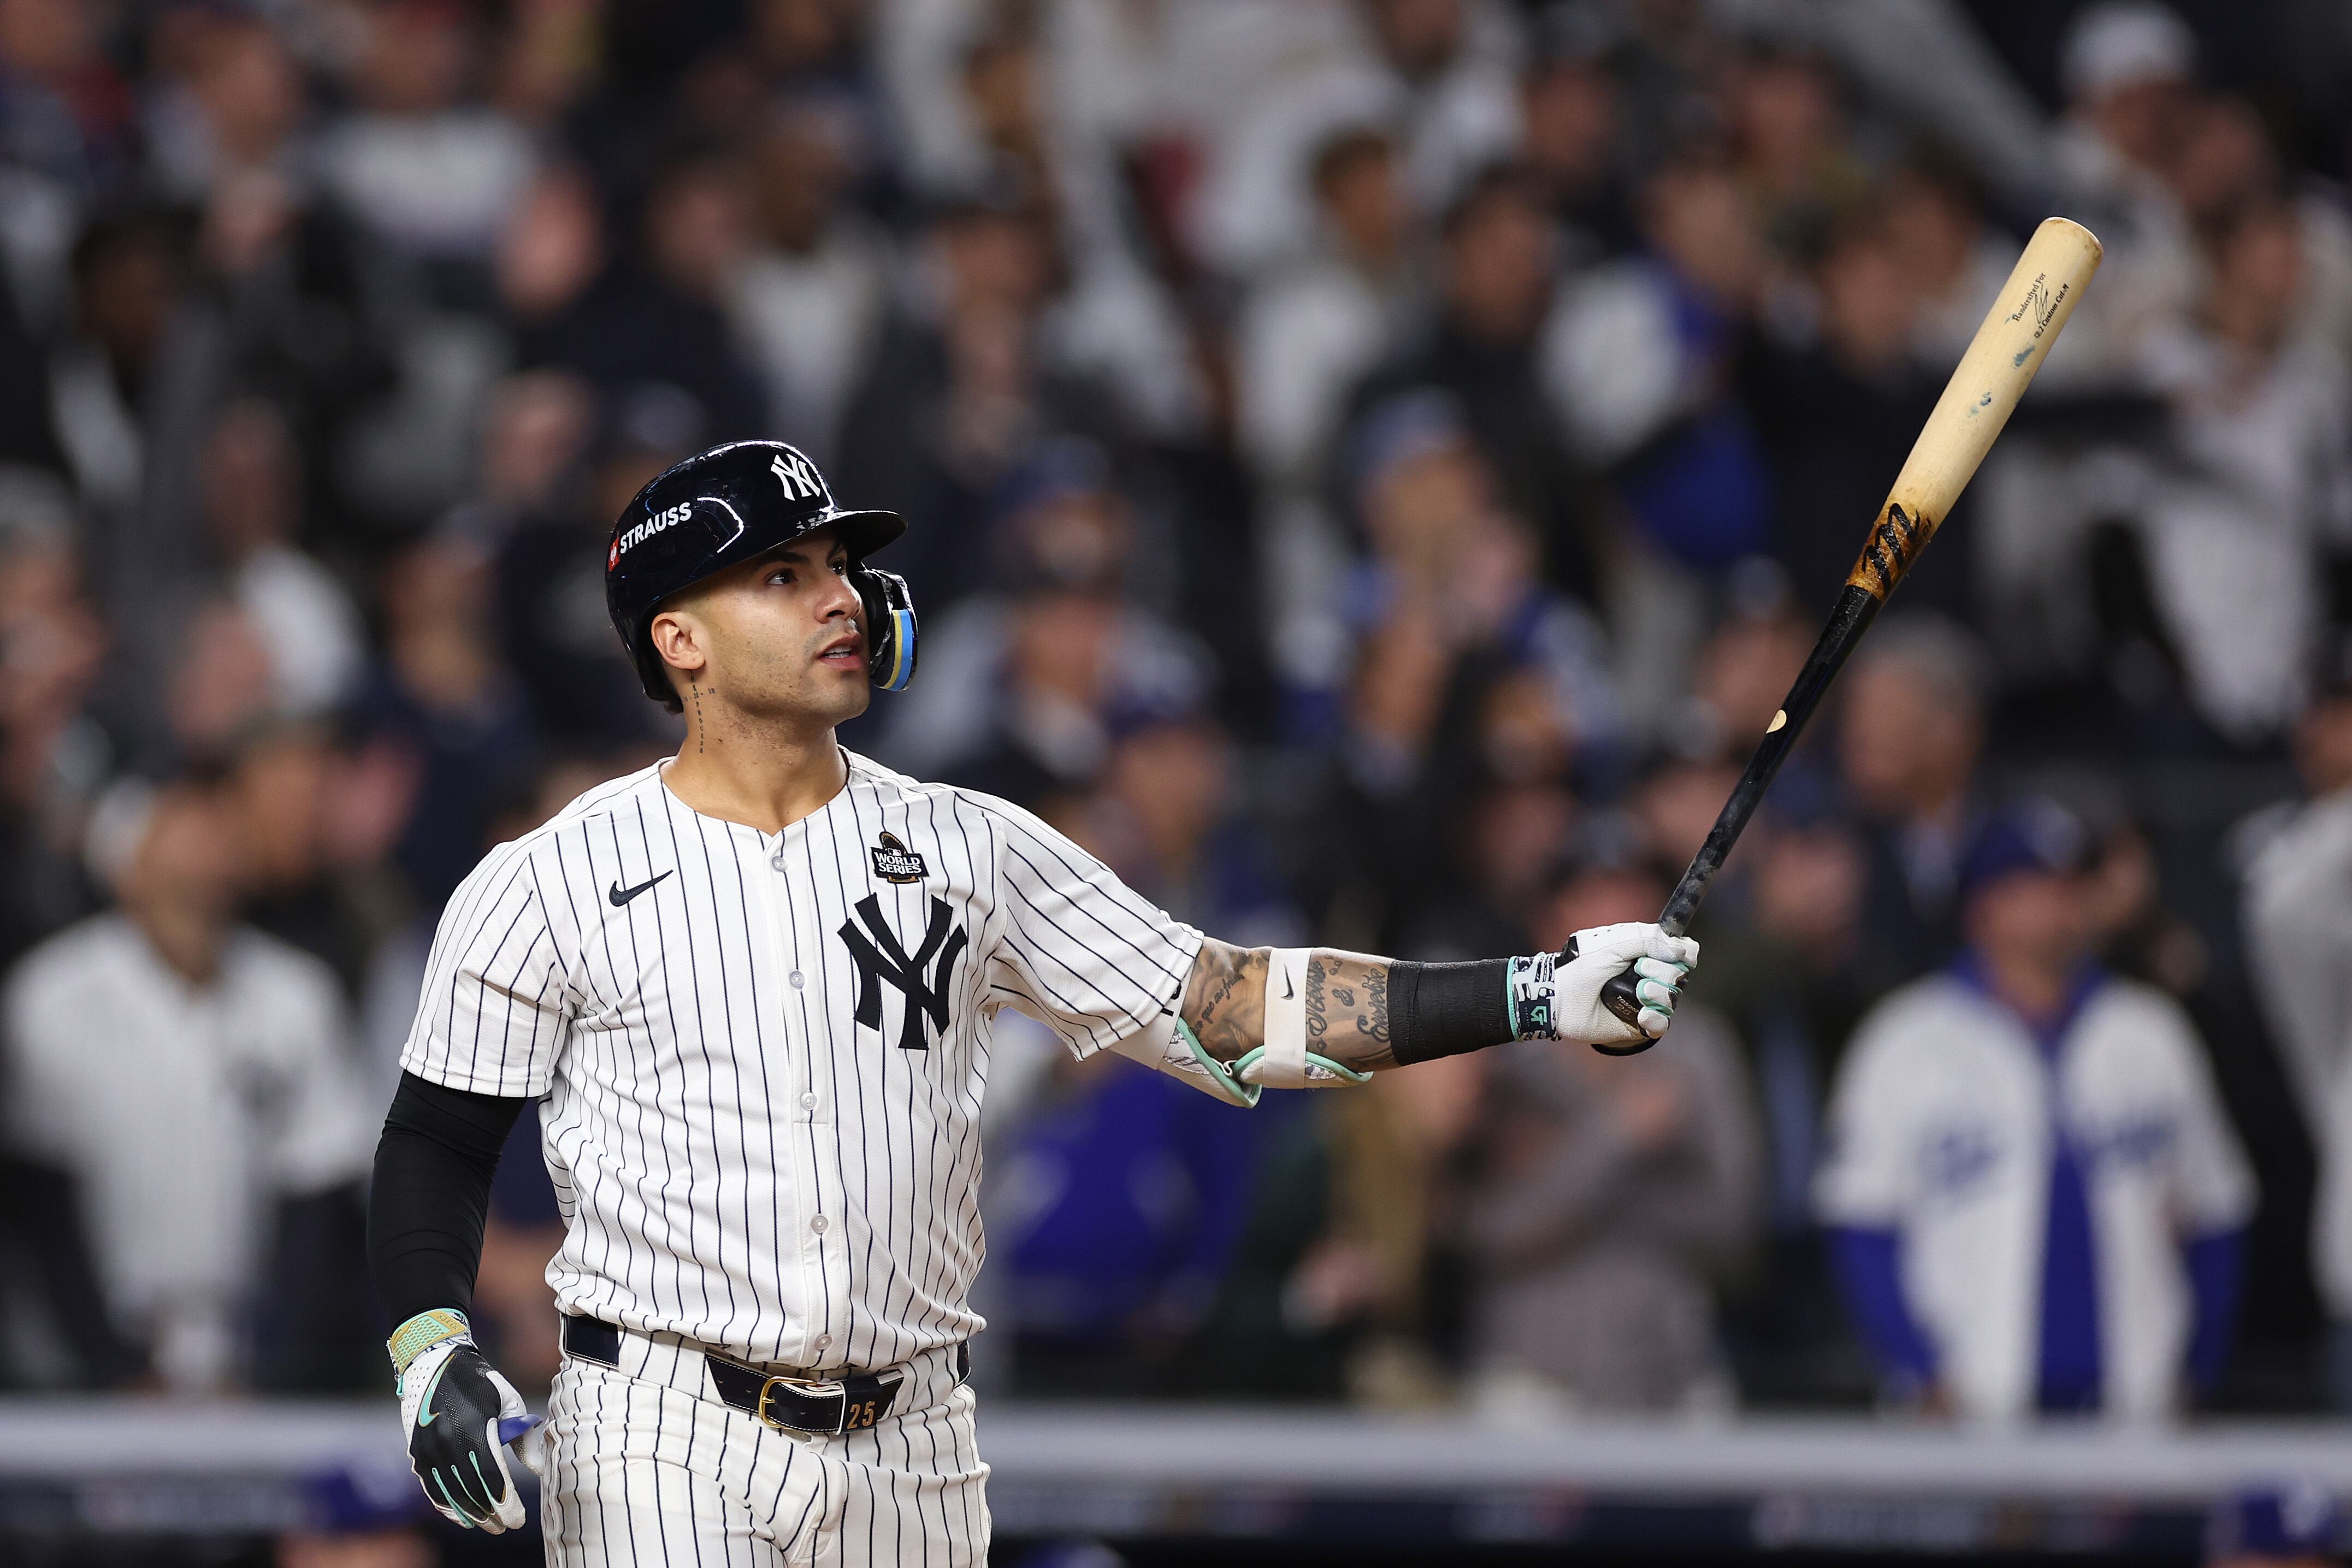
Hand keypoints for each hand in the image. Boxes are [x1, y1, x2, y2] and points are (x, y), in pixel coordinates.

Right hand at [395, 1318, 539, 1532]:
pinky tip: (461, 1516)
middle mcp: (447, 1442)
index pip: (492, 1477)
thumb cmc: (481, 1382)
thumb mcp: (509, 1401)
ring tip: (488, 1526)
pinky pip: (431, 1487)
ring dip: (470, 1514)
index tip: (519, 1520)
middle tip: (506, 1527)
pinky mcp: (416, 1452)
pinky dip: (446, 1505)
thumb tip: (536, 1471)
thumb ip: (523, 1437)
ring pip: (450, 1493)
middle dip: (491, 1513)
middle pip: (471, 1490)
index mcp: (474, 1427)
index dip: (506, 1503)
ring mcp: (428, 1449)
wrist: (435, 1363)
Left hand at [1553, 922, 1698, 1046]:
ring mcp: (1646, 1002)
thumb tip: (1682, 949)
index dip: (1686, 953)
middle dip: (1662, 970)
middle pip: (1679, 974)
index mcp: (1646, 955)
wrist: (1561, 998)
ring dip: (1656, 993)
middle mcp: (1650, 978)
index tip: (1682, 954)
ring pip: (1672, 998)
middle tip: (1639, 969)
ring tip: (1638, 991)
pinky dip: (1655, 1018)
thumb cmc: (1583, 968)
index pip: (1682, 952)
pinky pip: (1662, 1024)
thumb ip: (1648, 939)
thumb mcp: (1614, 943)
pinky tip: (1642, 1015)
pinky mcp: (1639, 1025)